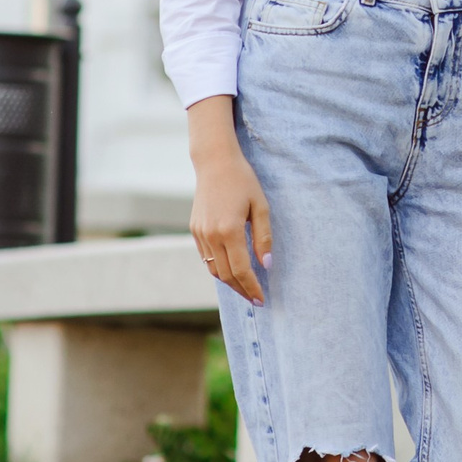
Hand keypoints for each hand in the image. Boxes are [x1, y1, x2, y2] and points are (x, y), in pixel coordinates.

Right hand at [186, 97, 270, 304]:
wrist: (215, 162)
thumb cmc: (243, 181)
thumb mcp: (261, 206)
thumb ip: (264, 237)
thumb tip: (266, 265)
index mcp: (230, 230)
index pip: (242, 270)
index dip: (252, 287)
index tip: (262, 299)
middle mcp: (211, 235)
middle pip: (226, 275)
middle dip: (241, 290)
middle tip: (255, 298)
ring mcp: (200, 233)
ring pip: (214, 269)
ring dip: (229, 282)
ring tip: (244, 287)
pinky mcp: (195, 229)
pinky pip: (206, 257)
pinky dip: (219, 267)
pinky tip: (231, 268)